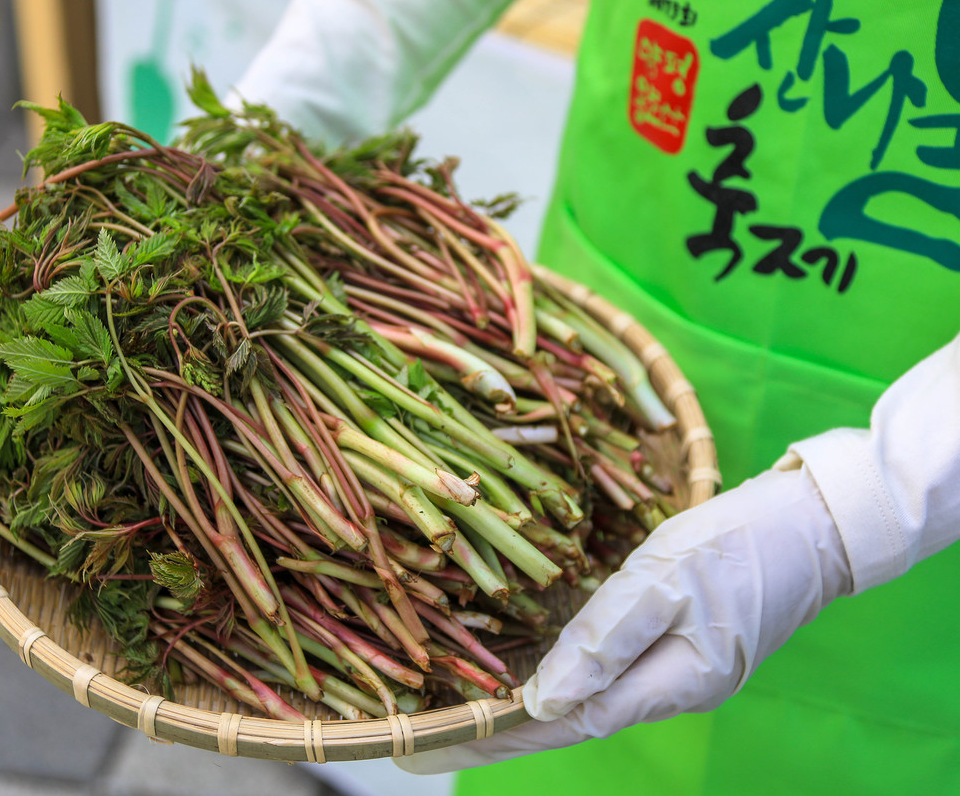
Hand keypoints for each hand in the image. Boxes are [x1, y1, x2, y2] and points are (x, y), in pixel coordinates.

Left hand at [396, 466, 851, 773]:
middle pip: (588, 713)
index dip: (513, 731)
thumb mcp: (662, 581)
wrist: (811, 523)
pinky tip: (555, 668)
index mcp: (677, 682)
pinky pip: (623, 669)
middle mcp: (681, 688)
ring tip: (490, 705)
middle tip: (455, 732)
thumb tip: (546, 699)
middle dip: (522, 725)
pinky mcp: (692, 643)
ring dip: (549, 700)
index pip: (577, 719)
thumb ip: (603, 640)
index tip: (455, 742)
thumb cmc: (737, 544)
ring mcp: (689, 668)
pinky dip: (582, 672)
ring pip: (605, 692)